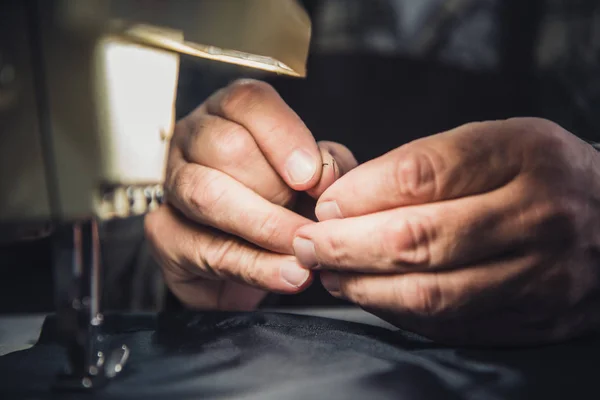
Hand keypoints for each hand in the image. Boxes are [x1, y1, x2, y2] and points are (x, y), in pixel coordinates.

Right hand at [145, 80, 356, 310]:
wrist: (257, 256)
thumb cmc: (287, 202)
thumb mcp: (319, 177)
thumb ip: (328, 166)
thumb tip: (324, 173)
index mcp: (232, 113)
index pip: (247, 101)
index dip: (283, 137)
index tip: (310, 177)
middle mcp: (195, 139)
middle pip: (226, 146)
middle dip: (274, 189)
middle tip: (309, 220)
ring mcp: (174, 184)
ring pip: (207, 194)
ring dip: (263, 227)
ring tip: (303, 250)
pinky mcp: (164, 233)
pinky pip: (205, 249)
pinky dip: (254, 266)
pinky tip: (287, 274)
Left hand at [294, 118, 599, 344]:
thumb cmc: (539, 173)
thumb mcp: (497, 143)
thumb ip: (429, 165)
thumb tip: (347, 199)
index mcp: (524, 155)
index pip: (425, 174)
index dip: (362, 193)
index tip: (326, 204)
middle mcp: (536, 216)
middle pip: (421, 239)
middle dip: (347, 245)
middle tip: (307, 242)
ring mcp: (541, 275)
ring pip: (432, 293)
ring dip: (365, 286)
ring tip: (329, 272)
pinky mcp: (536, 319)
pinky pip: (452, 326)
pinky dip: (399, 314)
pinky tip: (371, 296)